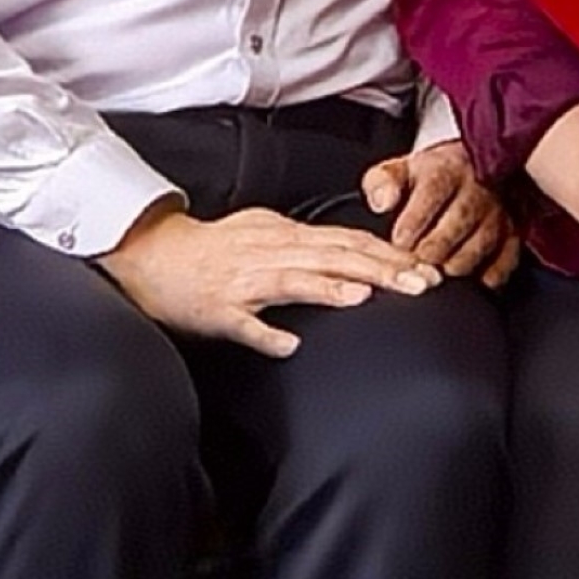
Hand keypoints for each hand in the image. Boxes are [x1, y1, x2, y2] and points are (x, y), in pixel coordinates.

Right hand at [96, 201, 437, 357]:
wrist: (150, 256)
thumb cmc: (211, 249)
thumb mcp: (264, 233)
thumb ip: (306, 243)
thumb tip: (348, 250)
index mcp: (284, 236)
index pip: (348, 240)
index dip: (390, 252)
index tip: (428, 266)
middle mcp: (269, 253)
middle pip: (333, 256)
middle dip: (381, 268)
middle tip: (424, 282)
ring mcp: (242, 281)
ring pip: (293, 280)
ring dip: (331, 288)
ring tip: (368, 297)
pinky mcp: (217, 310)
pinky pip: (243, 324)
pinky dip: (266, 333)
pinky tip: (290, 345)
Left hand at [361, 141, 518, 285]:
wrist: (477, 172)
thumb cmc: (434, 178)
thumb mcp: (402, 171)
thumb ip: (382, 184)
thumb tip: (381, 204)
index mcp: (447, 169)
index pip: (433, 191)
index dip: (415, 220)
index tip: (399, 241)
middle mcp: (478, 189)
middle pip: (458, 221)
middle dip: (433, 248)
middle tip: (415, 265)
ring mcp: (499, 212)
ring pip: (482, 243)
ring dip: (457, 264)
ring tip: (437, 274)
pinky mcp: (513, 234)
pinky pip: (507, 259)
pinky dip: (490, 275)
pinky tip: (471, 281)